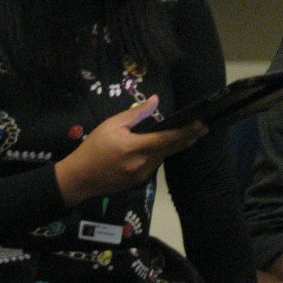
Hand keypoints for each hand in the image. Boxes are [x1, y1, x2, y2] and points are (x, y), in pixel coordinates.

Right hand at [53, 95, 206, 206]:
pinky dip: (161, 155)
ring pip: (163, 157)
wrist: (78, 178)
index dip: (184, 132)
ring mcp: (141, 175)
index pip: (166, 138)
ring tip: (189, 135)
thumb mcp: (111, 125)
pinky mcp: (138, 182)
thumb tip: (155, 100)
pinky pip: (154, 165)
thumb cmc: (93, 148)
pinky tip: (165, 147)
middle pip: (170, 149)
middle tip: (203, 129)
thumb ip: (136, 114)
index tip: (199, 125)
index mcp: (134, 147)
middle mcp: (142, 163)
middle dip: (188, 138)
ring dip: (175, 147)